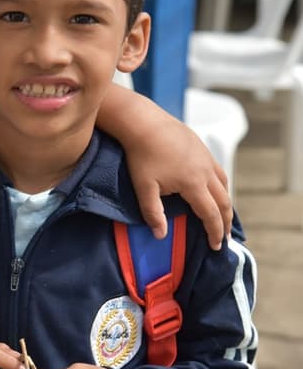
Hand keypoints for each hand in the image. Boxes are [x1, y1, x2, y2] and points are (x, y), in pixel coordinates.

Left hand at [124, 115, 231, 249]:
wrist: (143, 122)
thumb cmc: (141, 155)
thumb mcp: (144, 187)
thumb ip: (153, 213)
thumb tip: (161, 235)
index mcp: (194, 183)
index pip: (211, 214)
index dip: (215, 232)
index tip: (216, 246)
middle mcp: (206, 171)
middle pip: (224, 201)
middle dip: (225, 221)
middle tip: (225, 237)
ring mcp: (206, 157)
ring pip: (223, 184)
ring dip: (225, 202)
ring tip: (222, 215)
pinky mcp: (201, 147)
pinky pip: (217, 170)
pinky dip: (220, 185)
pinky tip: (213, 188)